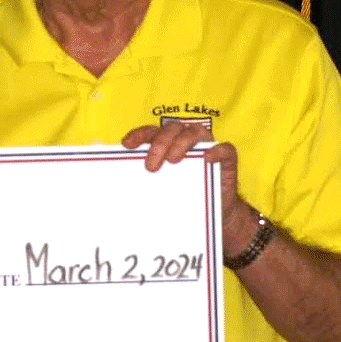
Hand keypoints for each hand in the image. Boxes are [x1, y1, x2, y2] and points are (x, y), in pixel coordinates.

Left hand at [122, 123, 243, 230]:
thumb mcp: (159, 188)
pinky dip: (216, 150)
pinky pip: (225, 148)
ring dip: (181, 143)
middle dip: (159, 144)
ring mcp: (208, 147)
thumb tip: (113, 192)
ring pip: (195, 132)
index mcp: (167, 143)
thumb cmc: (182, 196)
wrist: (215, 213)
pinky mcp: (227, 159)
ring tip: (173, 161)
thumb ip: (142, 182)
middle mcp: (186, 140)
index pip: (151, 131)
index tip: (126, 145)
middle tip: (151, 166)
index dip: (139, 134)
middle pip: (172, 128)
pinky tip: (207, 158)